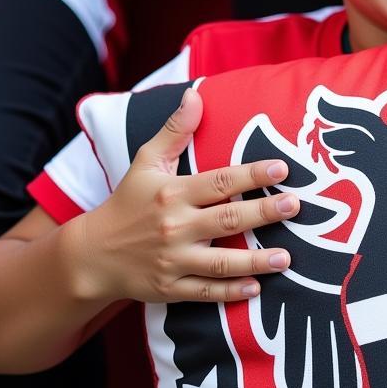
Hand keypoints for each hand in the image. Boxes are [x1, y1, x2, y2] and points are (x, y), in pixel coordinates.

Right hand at [72, 87, 296, 303]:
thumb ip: (174, 131)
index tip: (281, 168)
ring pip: (221, 262)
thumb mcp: (146, 162)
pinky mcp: (171, 288)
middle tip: (294, 206)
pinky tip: (256, 288)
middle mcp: (175, 227)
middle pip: (227, 220)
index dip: (251, 174)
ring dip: (255, 261)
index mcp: (172, 193)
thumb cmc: (127, 203)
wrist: (92, 254)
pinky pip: (206, 292)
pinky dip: (230, 292)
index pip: (219, 182)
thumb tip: (195, 95)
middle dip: (263, 213)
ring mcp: (174, 260)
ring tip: (286, 257)